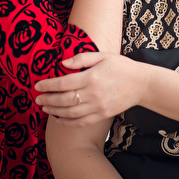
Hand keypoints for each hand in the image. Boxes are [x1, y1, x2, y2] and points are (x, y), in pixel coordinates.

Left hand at [34, 52, 148, 125]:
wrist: (141, 84)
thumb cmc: (121, 67)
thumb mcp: (102, 56)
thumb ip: (82, 58)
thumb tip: (62, 63)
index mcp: (91, 77)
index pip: (63, 83)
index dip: (48, 85)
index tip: (37, 86)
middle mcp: (93, 94)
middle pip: (64, 99)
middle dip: (48, 100)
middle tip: (37, 99)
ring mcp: (98, 106)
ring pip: (70, 113)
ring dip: (55, 111)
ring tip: (45, 108)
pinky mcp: (102, 115)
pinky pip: (81, 122)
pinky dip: (68, 122)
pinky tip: (59, 118)